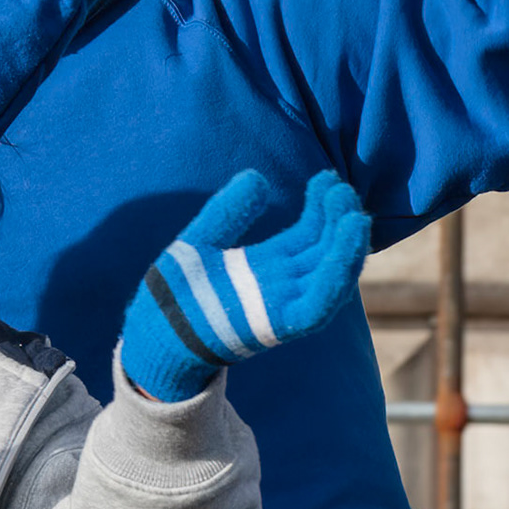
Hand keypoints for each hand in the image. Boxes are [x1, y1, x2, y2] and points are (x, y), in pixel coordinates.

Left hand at [120, 169, 368, 402]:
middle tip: (342, 188)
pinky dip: (336, 277)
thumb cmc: (175, 292)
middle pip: (324, 251)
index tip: (327, 178)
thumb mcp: (201, 240)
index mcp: (266, 265)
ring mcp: (281, 306)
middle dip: (338, 220)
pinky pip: (318, 305)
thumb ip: (229, 211)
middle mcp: (282, 285)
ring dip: (347, 247)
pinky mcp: (276, 325)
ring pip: (330, 277)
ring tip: (355, 215)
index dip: (321, 207)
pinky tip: (345, 250)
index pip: (307, 234)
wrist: (153, 332)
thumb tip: (257, 176)